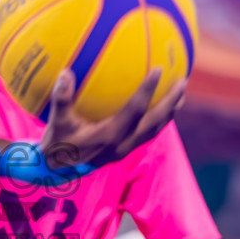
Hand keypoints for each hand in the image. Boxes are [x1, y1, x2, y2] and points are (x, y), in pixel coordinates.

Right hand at [40, 69, 186, 170]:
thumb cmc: (57, 141)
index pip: (135, 110)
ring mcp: (126, 149)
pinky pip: (148, 132)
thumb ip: (61, 98)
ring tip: (180, 94)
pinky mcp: (126, 150)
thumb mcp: (56, 121)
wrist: (57, 169)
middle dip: (171, 102)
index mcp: (109, 135)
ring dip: (169, 111)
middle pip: (155, 122)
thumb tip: (66, 73)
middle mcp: (123, 144)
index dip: (148, 90)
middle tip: (183, 81)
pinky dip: (158, 118)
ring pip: (155, 129)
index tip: (159, 69)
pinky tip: (161, 106)